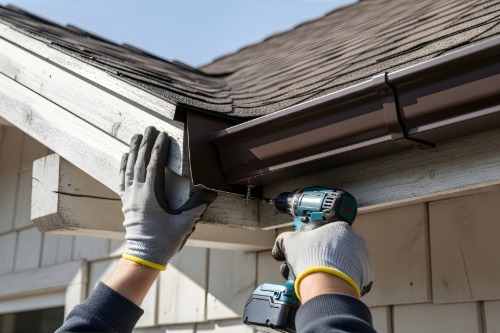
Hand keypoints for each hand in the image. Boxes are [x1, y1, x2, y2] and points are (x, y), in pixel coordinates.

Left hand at [119, 126, 216, 269]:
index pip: (154, 165)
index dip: (159, 148)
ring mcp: (130, 197)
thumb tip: (211, 193)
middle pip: (140, 162)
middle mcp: (137, 193)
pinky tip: (126, 157)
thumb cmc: (165, 240)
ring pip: (130, 168)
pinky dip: (124, 165)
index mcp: (150, 195)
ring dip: (134, 150)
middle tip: (150, 128)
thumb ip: (197, 206)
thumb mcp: (184, 224)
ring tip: (137, 136)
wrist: (144, 256)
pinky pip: (123, 179)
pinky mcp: (126, 203)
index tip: (163, 135)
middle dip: (146, 143)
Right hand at [272, 222, 372, 300]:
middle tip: (306, 267)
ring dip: (329, 268)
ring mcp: (362, 257)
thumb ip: (284, 240)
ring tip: (316, 278)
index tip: (303, 251)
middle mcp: (354, 240)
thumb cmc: (310, 258)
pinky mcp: (366, 275)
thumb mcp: (290, 242)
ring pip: (342, 262)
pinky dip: (340, 280)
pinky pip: (351, 277)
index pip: (321, 231)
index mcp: (338, 227)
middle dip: (318, 256)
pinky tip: (329, 284)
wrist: (327, 284)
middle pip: (332, 248)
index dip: (309, 242)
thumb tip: (280, 247)